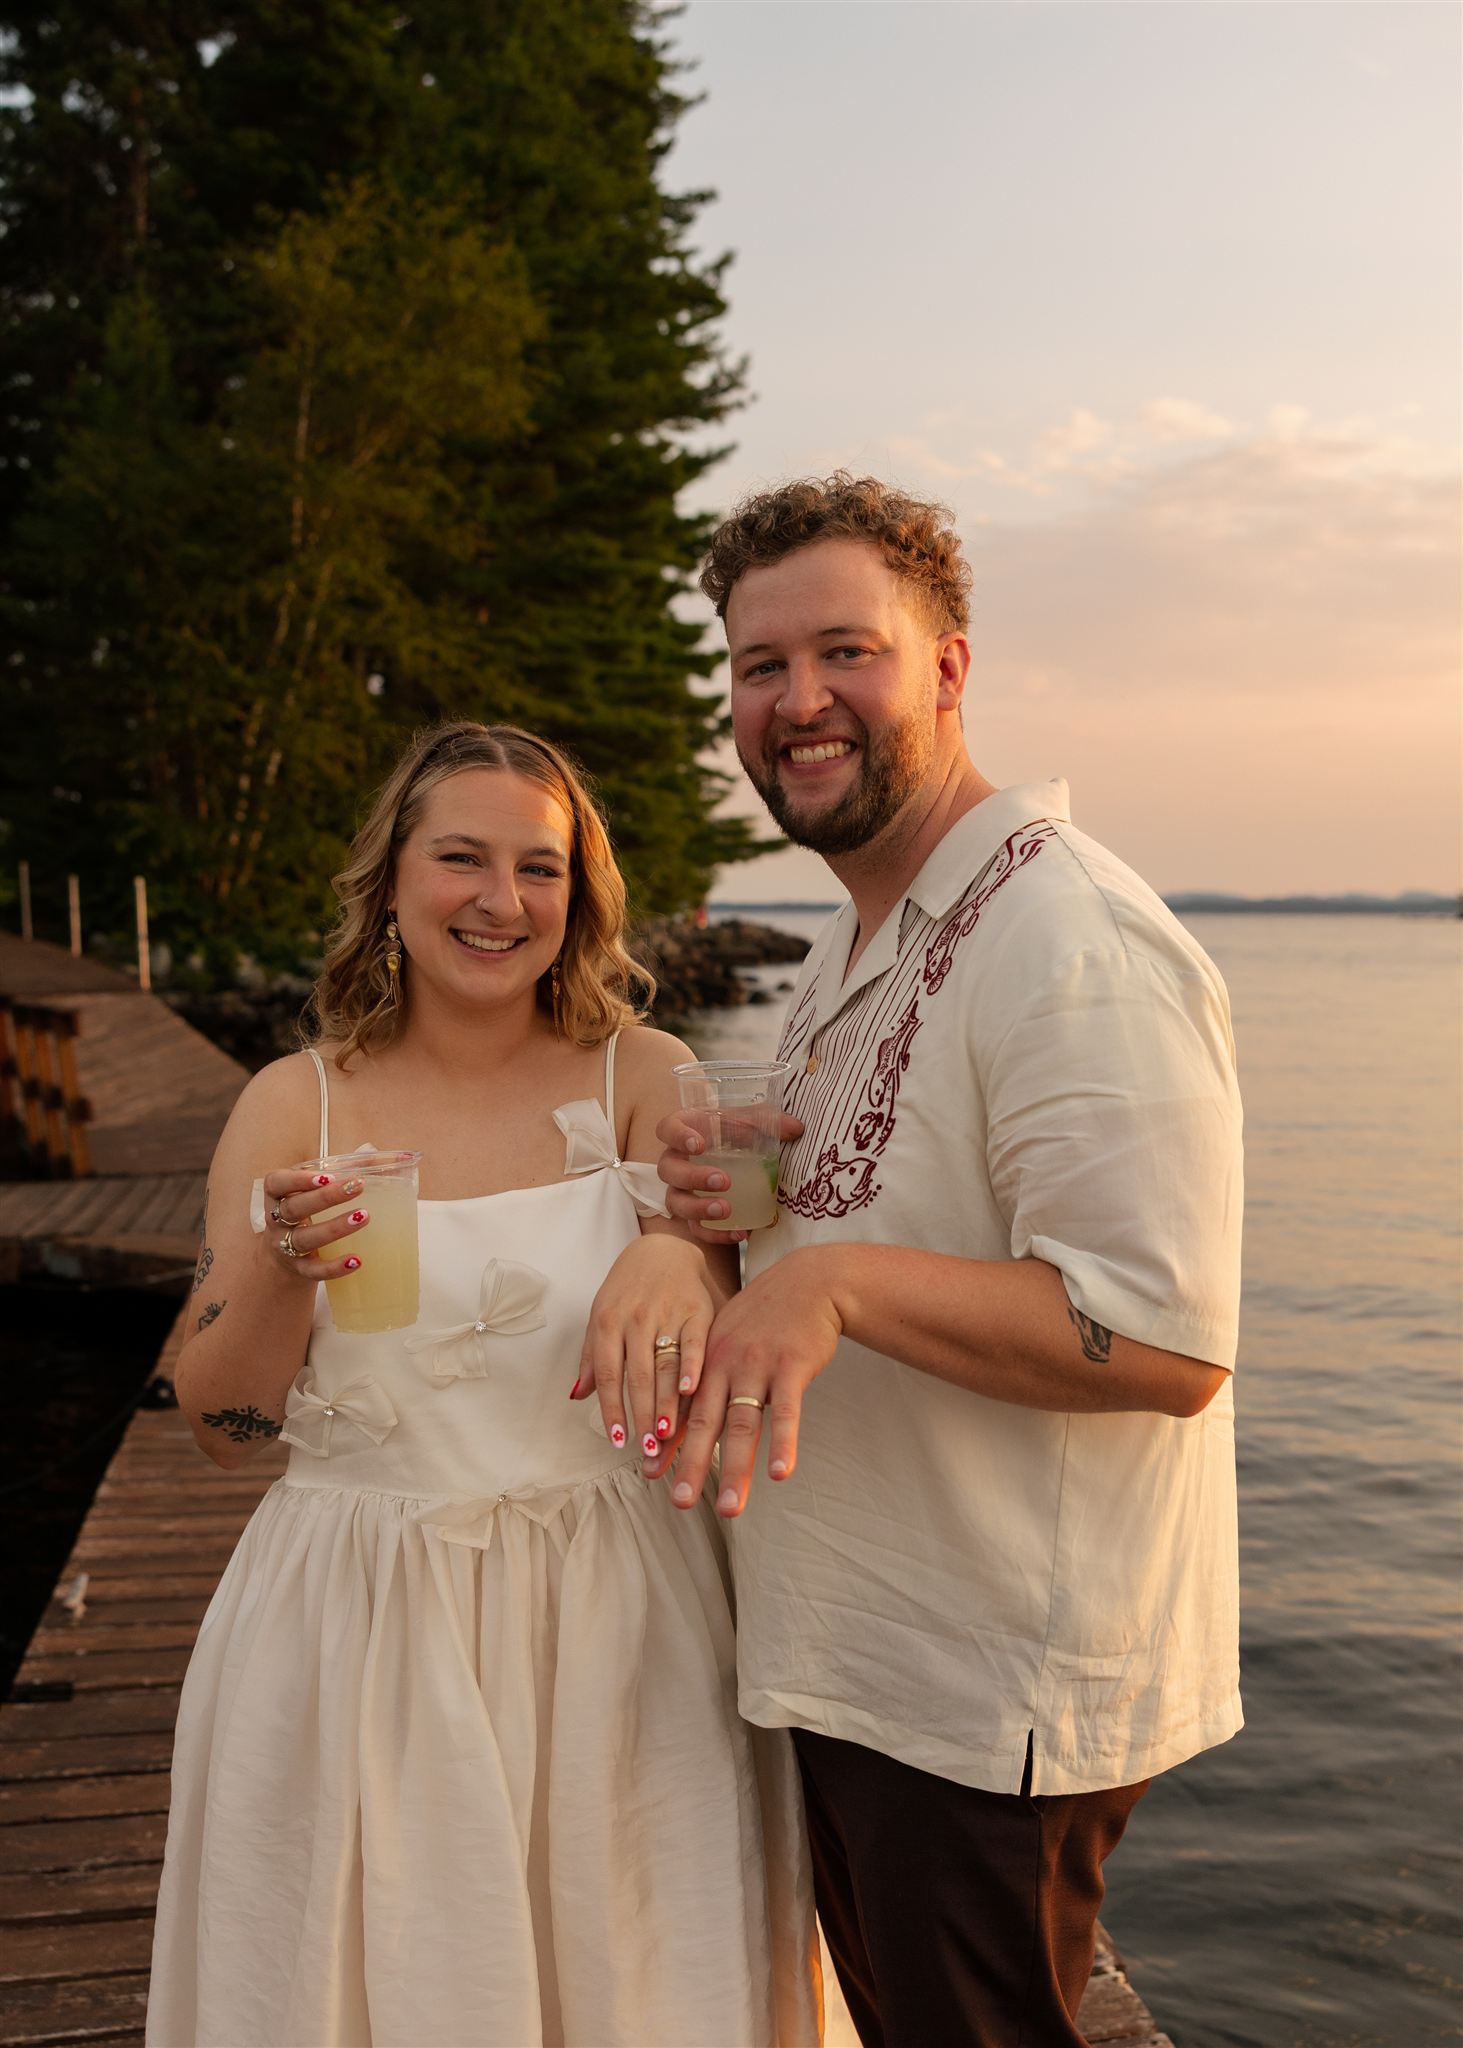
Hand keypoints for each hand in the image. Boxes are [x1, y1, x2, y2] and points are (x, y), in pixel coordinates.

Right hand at [259, 1167, 368, 1281]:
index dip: (298, 1180)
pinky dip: (334, 1267)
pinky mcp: (299, 1270)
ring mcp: (285, 1247)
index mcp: (278, 1195)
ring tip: (364, 1216)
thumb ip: (348, 1169)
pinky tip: (357, 1260)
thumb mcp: (317, 1190)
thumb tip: (392, 1155)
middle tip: (357, 1186)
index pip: (276, 1183)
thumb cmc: (308, 1212)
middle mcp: (277, 1220)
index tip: (327, 1176)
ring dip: (334, 1228)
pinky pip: (314, 1270)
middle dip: (325, 1197)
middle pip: (294, 1208)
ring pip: (305, 1238)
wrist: (283, 1259)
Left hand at [572, 1234, 716, 1473]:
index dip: (613, 1410)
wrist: (665, 1247)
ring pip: (665, 1365)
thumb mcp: (601, 1314)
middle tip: (648, 1451)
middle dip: (643, 1416)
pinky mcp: (698, 1310)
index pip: (610, 1376)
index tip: (619, 1442)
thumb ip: (592, 1356)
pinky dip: (692, 1366)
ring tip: (667, 1435)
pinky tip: (691, 1391)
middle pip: (639, 1376)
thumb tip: (577, 1396)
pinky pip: (695, 1342)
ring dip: (666, 1403)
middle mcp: (636, 1319)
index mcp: (608, 1322)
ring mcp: (668, 1313)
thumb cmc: (628, 1289)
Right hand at [654, 1108, 804, 1244]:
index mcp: (687, 1131)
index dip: (677, 1136)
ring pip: (675, 1202)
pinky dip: (716, 1234)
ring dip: (698, 1208)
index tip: (699, 1144)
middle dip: (693, 1177)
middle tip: (724, 1180)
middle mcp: (676, 1160)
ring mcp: (680, 1190)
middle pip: (668, 1169)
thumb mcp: (754, 1124)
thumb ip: (773, 1123)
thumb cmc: (739, 1135)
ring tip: (726, 1210)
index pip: (667, 1129)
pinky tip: (740, 1233)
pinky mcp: (692, 1215)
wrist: (739, 1162)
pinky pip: (695, 1229)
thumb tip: (797, 1128)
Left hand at [669, 1246, 844, 1517]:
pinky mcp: (791, 1366)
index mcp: (707, 1360)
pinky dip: (783, 1443)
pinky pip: (786, 1411)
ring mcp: (758, 1365)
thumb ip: (711, 1370)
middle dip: (692, 1465)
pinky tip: (780, 1473)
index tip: (650, 1475)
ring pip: (743, 1424)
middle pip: (706, 1422)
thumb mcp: (728, 1335)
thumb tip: (692, 1403)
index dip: (667, 1443)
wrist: (809, 1280)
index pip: (683, 1408)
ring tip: (729, 1509)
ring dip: (736, 1469)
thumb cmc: (768, 1315)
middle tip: (679, 1502)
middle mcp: (726, 1364)